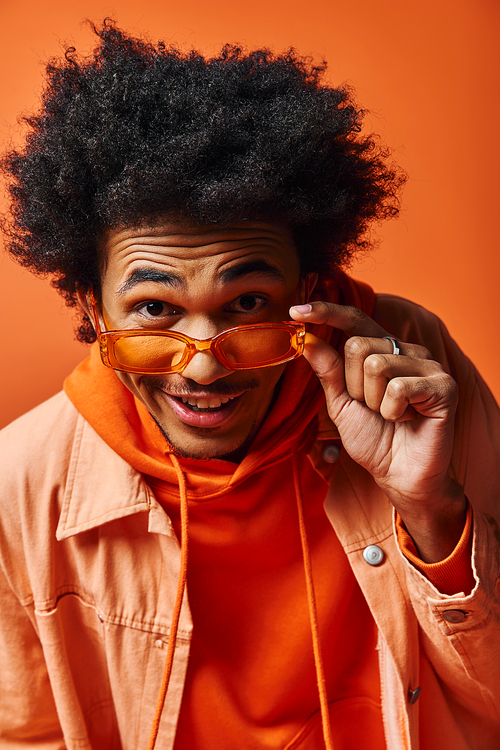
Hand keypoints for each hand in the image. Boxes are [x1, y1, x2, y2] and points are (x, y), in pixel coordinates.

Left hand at [290, 301, 466, 561]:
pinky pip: (398, 387)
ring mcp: (427, 365)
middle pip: (357, 346)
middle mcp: (406, 350)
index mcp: (382, 350)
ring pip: (376, 365)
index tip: (296, 310)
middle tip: (371, 408)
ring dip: (373, 401)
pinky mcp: (443, 385)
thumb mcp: (341, 405)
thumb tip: (307, 338)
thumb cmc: (373, 439)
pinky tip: (407, 419)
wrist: (398, 474)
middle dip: (353, 386)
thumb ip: (328, 372)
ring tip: (390, 415)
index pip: (354, 319)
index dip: (326, 312)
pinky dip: (393, 410)